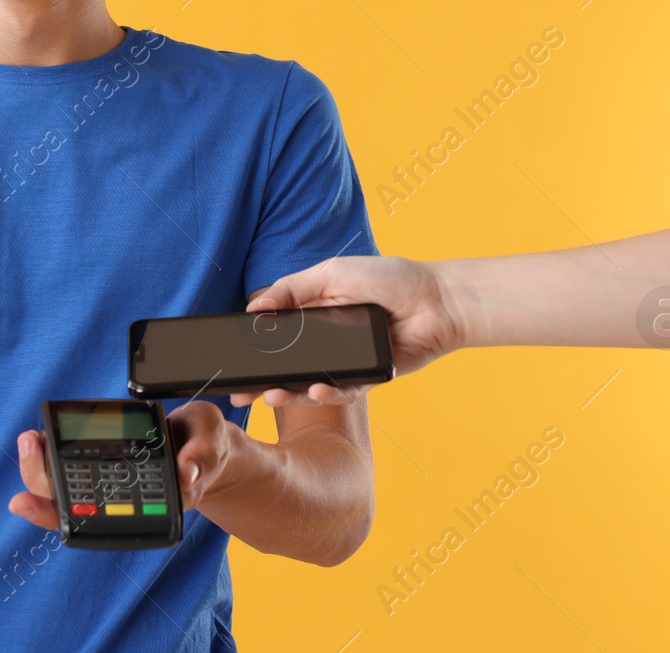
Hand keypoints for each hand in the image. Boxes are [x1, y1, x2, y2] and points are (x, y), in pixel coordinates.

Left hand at [7, 401, 235, 528]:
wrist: (203, 441)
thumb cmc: (207, 447)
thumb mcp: (212, 444)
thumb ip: (202, 457)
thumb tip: (186, 474)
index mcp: (144, 510)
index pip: (92, 523)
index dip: (53, 515)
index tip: (23, 502)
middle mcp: (120, 503)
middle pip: (67, 502)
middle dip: (40, 476)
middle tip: (30, 443)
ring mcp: (108, 484)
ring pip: (62, 485)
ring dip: (39, 465)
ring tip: (29, 438)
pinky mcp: (104, 463)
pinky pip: (71, 463)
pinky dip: (51, 453)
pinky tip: (40, 437)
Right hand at [229, 255, 460, 408]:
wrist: (437, 300)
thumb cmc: (388, 279)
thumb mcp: (332, 273)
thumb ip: (292, 289)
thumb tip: (255, 307)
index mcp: (313, 313)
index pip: (276, 335)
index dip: (254, 350)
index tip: (232, 361)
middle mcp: (326, 341)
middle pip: (288, 366)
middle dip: (264, 382)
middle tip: (241, 394)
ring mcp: (346, 361)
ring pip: (312, 384)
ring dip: (291, 393)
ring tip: (273, 396)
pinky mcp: (369, 378)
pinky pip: (345, 392)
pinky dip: (330, 393)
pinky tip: (318, 391)